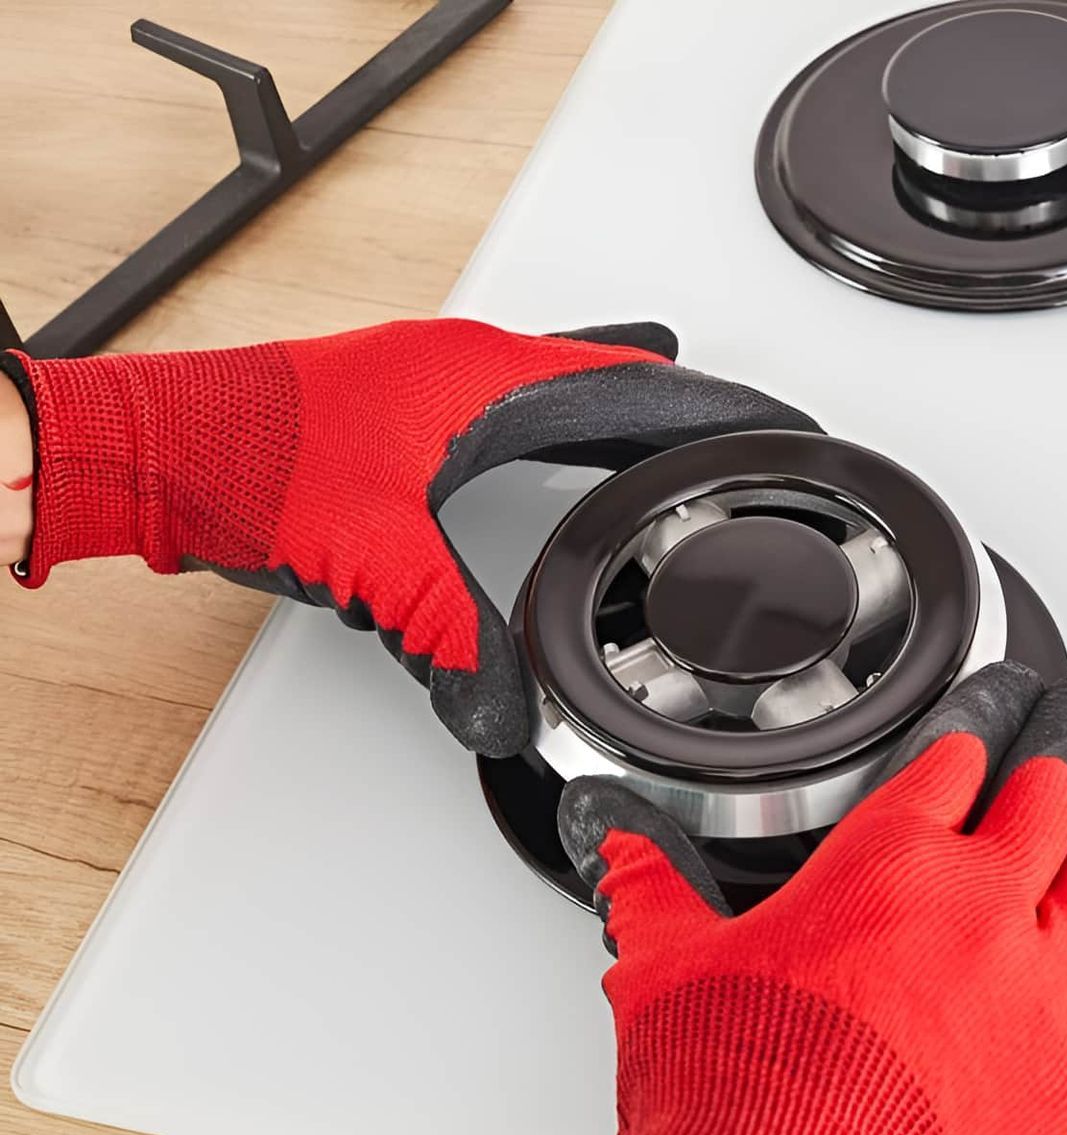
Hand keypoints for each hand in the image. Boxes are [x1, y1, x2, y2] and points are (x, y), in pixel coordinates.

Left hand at [0, 319, 813, 754]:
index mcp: (487, 379)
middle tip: (757, 431)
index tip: (782, 426)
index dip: (720, 414)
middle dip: (694, 408)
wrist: (154, 447)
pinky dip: (571, 415)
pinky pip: (524, 402)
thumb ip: (451, 635)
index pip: (640, 391)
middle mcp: (470, 367)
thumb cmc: (245, 462)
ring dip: (634, 405)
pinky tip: (567, 437)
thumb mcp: (372, 561)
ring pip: (571, 383)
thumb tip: (504, 704)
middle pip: (618, 380)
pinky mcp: (408, 409)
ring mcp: (438, 380)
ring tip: (689, 420)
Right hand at [558, 662, 1066, 1134]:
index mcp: (890, 866)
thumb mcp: (666, 966)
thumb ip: (651, 884)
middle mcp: (978, 911)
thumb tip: (615, 841)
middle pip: (1045, 793)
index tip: (998, 694)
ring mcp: (1038, 992)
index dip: (983, 710)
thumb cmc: (732, 1101)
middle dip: (1060, 740)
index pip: (956, 752)